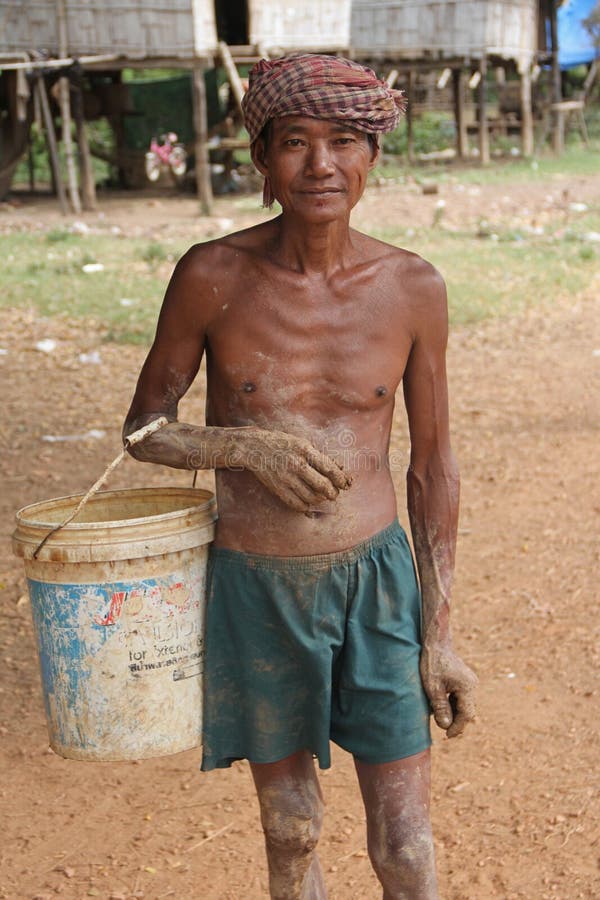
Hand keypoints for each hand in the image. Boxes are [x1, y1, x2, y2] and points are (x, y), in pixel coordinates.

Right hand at [234, 428, 351, 513]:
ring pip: (311, 497)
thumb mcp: (303, 443)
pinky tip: (308, 502)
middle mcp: (296, 465)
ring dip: (320, 500)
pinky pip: (296, 504)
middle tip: (334, 494)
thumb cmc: (282, 443)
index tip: (346, 484)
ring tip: (321, 496)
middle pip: (323, 486)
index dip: (341, 479)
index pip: (330, 469)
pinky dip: (306, 506)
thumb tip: (340, 468)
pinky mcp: (277, 488)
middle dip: (333, 493)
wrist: (254, 447)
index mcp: (305, 451)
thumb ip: (321, 456)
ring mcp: (286, 478)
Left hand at [420, 639, 476, 737]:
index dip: (457, 727)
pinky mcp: (465, 680)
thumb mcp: (432, 687)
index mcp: (467, 687)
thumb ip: (440, 707)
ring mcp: (470, 682)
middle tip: (444, 730)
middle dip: (456, 722)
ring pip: (465, 705)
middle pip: (467, 711)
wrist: (435, 643)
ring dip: (454, 713)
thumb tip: (446, 726)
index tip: (447, 735)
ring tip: (441, 718)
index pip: (466, 715)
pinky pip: (461, 697)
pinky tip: (442, 706)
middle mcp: (472, 685)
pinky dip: (453, 704)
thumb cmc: (432, 663)